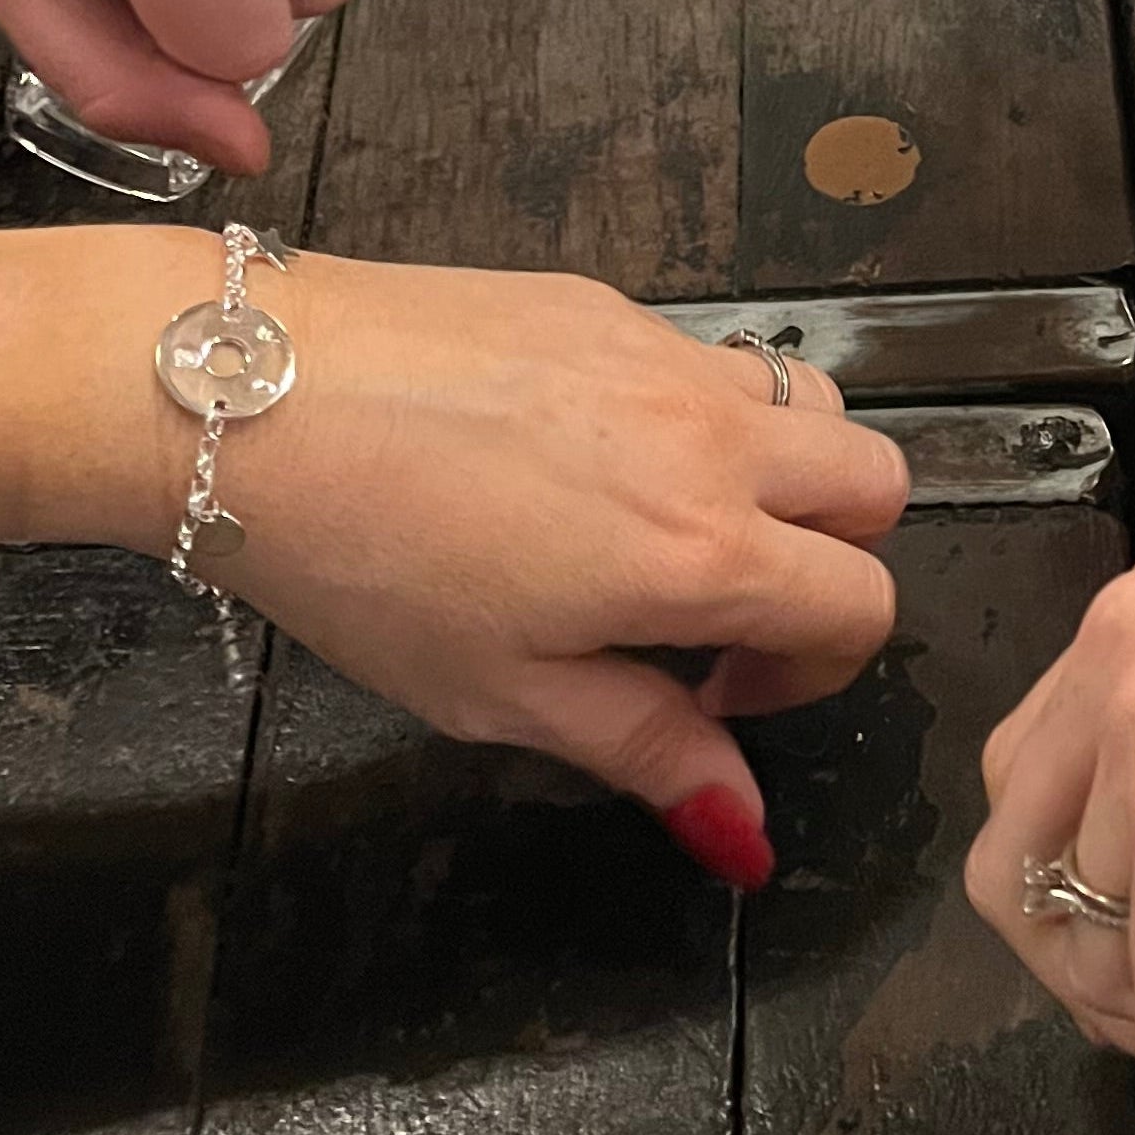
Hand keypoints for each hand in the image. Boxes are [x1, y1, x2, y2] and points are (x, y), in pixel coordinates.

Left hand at [116, 245, 909, 885]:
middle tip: (726, 611)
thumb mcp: (500, 692)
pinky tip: (586, 458)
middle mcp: (712, 439)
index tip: (720, 694)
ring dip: (786, 476)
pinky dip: (701, 417)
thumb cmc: (364, 558)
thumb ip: (644, 750)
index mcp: (698, 551)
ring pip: (813, 405)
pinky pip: (712, 358)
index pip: (861, 603)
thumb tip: (745, 831)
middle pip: (878, 484)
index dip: (817, 672)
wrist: (256, 396)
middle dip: (838, 558)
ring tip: (675, 526)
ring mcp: (667, 356)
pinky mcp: (611, 303)